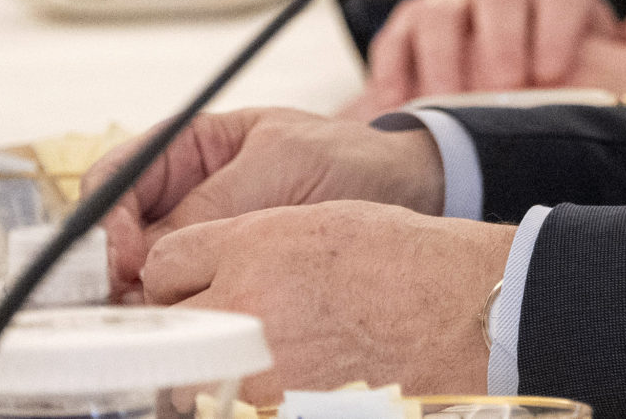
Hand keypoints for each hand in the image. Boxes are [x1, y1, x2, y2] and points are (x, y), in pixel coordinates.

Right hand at [94, 107, 443, 294]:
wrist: (404, 187)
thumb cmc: (347, 156)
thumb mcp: (281, 165)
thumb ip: (216, 201)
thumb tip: (151, 251)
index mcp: (188, 146)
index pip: (116, 177)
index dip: (105, 217)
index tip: (121, 256)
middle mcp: (183, 192)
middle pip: (118, 233)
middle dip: (115, 267)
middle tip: (134, 299)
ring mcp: (201, 234)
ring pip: (143, 269)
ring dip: (143, 294)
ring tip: (163, 315)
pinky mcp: (224, 271)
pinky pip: (184, 291)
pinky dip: (179, 308)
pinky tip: (190, 324)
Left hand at [142, 201, 510, 400]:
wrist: (460, 310)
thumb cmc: (400, 261)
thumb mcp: (318, 224)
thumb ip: (246, 248)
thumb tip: (191, 280)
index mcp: (254, 247)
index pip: (165, 264)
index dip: (183, 274)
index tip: (199, 282)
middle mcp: (245, 304)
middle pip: (166, 328)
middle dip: (187, 328)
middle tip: (228, 325)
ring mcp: (259, 366)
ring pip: (188, 382)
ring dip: (210, 373)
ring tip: (261, 359)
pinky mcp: (278, 410)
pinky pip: (230, 409)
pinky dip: (248, 400)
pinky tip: (286, 381)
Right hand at [354, 0, 625, 112]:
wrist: (505, 71)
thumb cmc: (563, 67)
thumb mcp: (601, 58)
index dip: (558, 24)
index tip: (552, 72)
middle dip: (502, 38)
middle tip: (502, 87)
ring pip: (442, 8)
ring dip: (444, 56)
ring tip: (448, 102)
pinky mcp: (409, 23)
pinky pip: (397, 36)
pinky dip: (395, 70)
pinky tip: (399, 105)